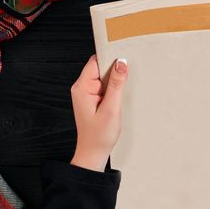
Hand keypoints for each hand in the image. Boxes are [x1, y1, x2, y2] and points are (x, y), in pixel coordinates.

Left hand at [70, 55, 127, 171]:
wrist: (94, 153)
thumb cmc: (99, 135)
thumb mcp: (111, 108)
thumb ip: (117, 84)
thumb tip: (122, 63)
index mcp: (82, 88)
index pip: (95, 62)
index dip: (110, 57)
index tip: (124, 55)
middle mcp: (82, 88)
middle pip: (100, 67)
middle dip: (115, 69)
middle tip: (127, 77)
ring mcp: (87, 93)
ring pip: (104, 76)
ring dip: (116, 80)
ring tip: (122, 91)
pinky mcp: (94, 98)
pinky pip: (106, 85)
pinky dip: (114, 87)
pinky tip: (119, 95)